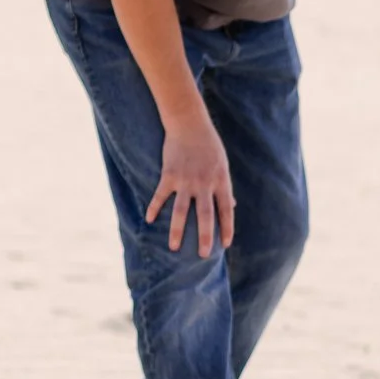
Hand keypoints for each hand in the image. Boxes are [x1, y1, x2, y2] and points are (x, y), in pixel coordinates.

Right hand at [145, 113, 233, 256]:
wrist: (189, 123)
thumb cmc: (209, 145)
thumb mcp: (222, 165)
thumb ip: (224, 187)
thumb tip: (231, 205)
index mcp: (221, 181)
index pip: (226, 210)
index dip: (227, 228)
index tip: (225, 245)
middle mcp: (204, 183)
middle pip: (206, 215)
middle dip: (205, 236)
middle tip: (204, 255)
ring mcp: (186, 180)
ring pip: (181, 211)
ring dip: (177, 231)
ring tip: (174, 247)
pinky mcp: (169, 175)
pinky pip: (161, 196)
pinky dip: (154, 208)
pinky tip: (149, 220)